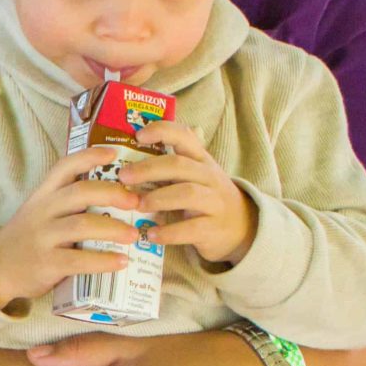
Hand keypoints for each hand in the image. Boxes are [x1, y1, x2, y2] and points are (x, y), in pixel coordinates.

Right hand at [0, 147, 144, 309]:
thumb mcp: (41, 210)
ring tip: (134, 235)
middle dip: (112, 194)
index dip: (89, 156)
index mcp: (43, 194)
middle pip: (79, 193)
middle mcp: (42, 211)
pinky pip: (79, 260)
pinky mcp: (46, 263)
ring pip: (82, 225)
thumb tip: (118, 194)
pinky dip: (103, 261)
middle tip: (136, 202)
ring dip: (113, 229)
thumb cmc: (29, 236)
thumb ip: (68, 202)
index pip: (64, 167)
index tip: (114, 153)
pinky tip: (121, 262)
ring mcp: (43, 237)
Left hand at [119, 120, 256, 266]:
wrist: (241, 226)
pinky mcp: (213, 228)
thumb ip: (169, 165)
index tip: (138, 135)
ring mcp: (214, 202)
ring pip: (187, 193)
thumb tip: (128, 154)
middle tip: (124, 176)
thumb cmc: (205, 196)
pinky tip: (152, 234)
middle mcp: (209, 176)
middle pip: (179, 165)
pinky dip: (169, 232)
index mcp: (201, 160)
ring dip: (158, 198)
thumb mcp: (194, 175)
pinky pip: (191, 229)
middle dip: (148, 169)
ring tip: (137, 205)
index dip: (162, 131)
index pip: (184, 136)